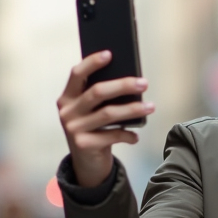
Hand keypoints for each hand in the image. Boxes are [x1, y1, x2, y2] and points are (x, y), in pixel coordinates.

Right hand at [57, 51, 155, 187]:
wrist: (86, 163)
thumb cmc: (93, 129)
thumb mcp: (90, 112)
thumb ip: (100, 97)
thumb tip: (130, 80)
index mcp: (67, 97)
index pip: (77, 74)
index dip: (92, 63)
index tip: (110, 54)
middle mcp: (67, 112)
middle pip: (97, 92)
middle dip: (123, 86)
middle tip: (144, 83)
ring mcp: (73, 129)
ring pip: (108, 114)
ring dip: (133, 110)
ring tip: (150, 107)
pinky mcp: (83, 145)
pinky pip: (112, 135)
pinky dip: (127, 135)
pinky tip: (135, 136)